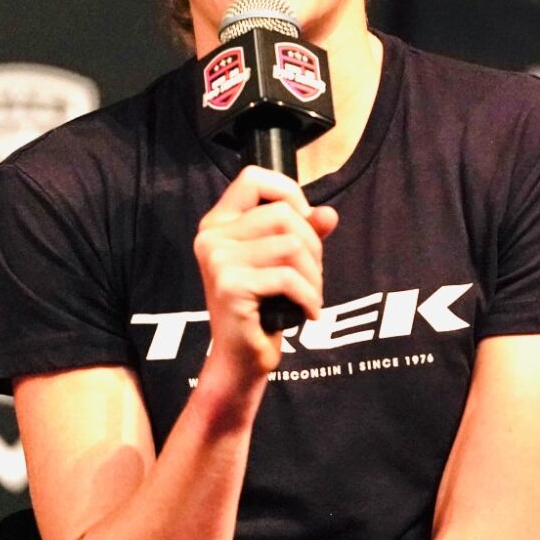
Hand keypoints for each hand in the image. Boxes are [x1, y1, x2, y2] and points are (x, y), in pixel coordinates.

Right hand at [193, 166, 337, 380]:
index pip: (253, 178)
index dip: (288, 192)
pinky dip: (310, 297)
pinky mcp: (230, 286)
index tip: (303, 222)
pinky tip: (308, 313)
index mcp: (218, 223)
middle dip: (313, 245)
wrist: (239, 361)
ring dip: (314, 275)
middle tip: (312, 277)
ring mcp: (217, 260)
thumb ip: (303, 232)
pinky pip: (288, 277)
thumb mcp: (282, 263)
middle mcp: (211, 237)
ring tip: (310, 296)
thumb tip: (328, 214)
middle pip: (283, 214)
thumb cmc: (261, 308)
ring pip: (291, 244)